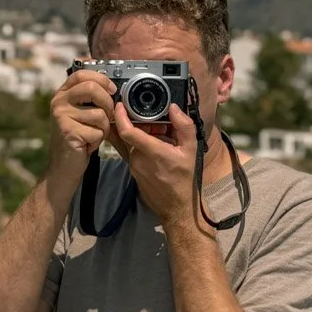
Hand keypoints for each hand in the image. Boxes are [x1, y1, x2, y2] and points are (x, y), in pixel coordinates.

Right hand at [47, 68, 115, 179]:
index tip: (113, 90)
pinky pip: (97, 131)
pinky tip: (88, 144)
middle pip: (92, 88)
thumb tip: (114, 87)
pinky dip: (98, 140)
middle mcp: (59, 102)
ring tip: (93, 135)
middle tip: (107, 117)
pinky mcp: (69, 132)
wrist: (63, 165)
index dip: (101, 79)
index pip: (81, 74)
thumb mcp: (79, 113)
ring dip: (104, 128)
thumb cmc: (77, 137)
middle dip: (108, 104)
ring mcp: (62, 117)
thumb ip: (90, 98)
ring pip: (99, 114)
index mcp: (62, 94)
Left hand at [113, 102, 201, 228]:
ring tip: (159, 133)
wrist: (176, 207)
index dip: (120, 116)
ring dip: (141, 134)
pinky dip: (140, 145)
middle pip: (129, 133)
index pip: (127, 131)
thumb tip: (174, 108)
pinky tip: (156, 146)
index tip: (120, 104)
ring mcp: (133, 166)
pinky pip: (132, 152)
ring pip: (130, 143)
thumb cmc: (185, 179)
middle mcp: (138, 159)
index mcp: (152, 152)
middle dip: (137, 121)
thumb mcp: (191, 150)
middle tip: (153, 117)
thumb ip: (184, 126)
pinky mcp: (132, 171)